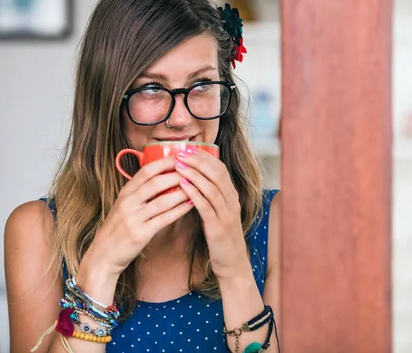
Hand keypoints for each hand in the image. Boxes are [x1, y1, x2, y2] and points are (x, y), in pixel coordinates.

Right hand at [86, 157, 193, 276]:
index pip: (146, 171)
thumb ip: (140, 192)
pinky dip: (180, 210)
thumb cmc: (118, 228)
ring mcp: (134, 218)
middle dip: (177, 174)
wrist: (103, 255)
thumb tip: (163, 177)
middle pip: (156, 182)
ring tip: (198, 186)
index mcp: (125, 192)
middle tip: (195, 169)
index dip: (165, 162)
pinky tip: (191, 205)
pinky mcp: (141, 233)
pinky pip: (165, 219)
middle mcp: (128, 202)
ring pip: (163, 200)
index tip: (182, 156)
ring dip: (182, 192)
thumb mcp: (124, 206)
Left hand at [174, 147, 249, 279]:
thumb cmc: (220, 237)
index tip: (189, 148)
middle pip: (216, 174)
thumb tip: (192, 180)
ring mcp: (226, 214)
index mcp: (231, 196)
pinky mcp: (218, 227)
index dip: (205, 157)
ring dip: (194, 173)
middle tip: (181, 152)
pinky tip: (182, 185)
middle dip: (198, 161)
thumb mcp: (217, 212)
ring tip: (178, 164)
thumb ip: (209, 197)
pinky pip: (206, 206)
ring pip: (211, 187)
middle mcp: (232, 201)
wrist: (232, 263)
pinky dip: (194, 193)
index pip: (220, 169)